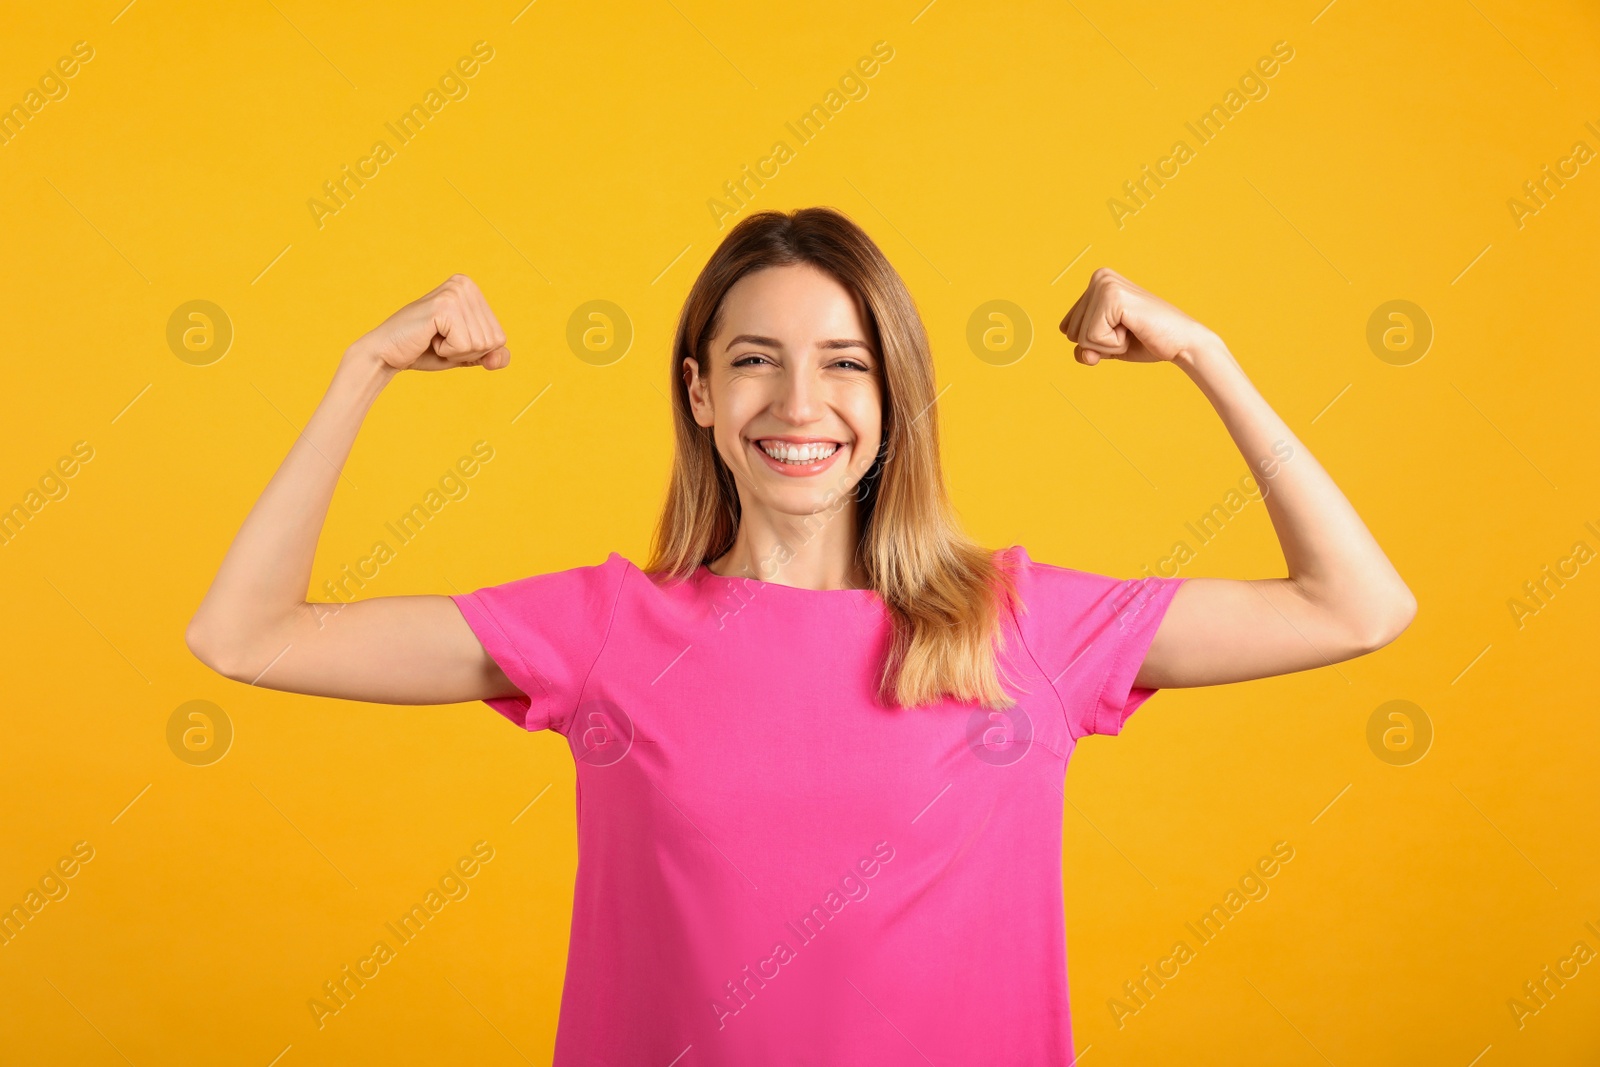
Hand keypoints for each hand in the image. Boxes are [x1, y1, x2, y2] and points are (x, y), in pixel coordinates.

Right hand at [347, 274, 510, 371]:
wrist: (387, 354)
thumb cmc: (424, 350)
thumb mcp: (465, 353)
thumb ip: (490, 355)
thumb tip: (501, 359)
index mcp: (472, 289)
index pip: (499, 337)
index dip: (475, 350)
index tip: (449, 339)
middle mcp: (465, 285)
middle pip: (493, 340)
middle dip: (467, 351)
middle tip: (438, 340)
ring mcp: (455, 293)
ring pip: (480, 344)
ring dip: (456, 351)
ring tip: (433, 338)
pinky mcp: (444, 306)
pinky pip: (464, 345)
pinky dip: (447, 352)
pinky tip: (428, 338)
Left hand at [1060, 267, 1219, 366]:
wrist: (1182, 343)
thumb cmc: (1147, 341)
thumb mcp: (1106, 347)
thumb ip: (1085, 350)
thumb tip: (1082, 354)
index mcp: (1096, 283)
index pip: (1067, 328)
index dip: (1094, 342)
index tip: (1122, 330)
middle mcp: (1099, 277)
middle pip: (1070, 332)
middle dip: (1100, 343)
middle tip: (1130, 331)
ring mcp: (1104, 284)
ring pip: (1080, 337)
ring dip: (1108, 344)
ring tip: (1133, 329)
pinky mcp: (1111, 296)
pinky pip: (1092, 338)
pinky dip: (1113, 344)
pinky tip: (1134, 329)